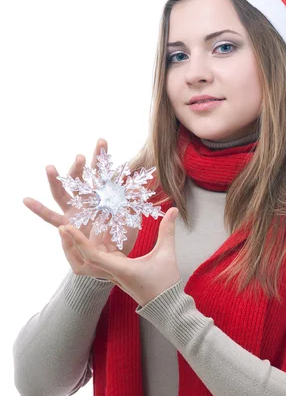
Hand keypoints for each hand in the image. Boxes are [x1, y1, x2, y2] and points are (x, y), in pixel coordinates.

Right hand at [23, 139, 138, 269]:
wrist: (115, 255)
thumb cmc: (123, 232)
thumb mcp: (132, 212)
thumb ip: (136, 195)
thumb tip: (149, 177)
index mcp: (100, 193)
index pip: (100, 171)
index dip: (101, 157)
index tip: (102, 141)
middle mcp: (85, 198)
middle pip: (80, 178)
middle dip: (80, 166)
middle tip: (82, 157)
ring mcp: (74, 210)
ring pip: (63, 191)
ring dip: (56, 179)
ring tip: (51, 168)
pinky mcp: (67, 223)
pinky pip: (50, 216)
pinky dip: (38, 209)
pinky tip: (26, 199)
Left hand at [58, 207, 180, 306]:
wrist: (166, 306)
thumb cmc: (165, 283)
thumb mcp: (167, 254)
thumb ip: (168, 230)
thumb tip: (174, 210)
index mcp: (121, 269)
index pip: (92, 256)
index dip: (78, 241)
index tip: (67, 227)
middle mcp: (112, 274)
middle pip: (81, 263)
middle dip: (69, 246)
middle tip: (63, 228)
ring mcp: (112, 275)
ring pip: (85, 264)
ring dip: (76, 249)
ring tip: (72, 232)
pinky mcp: (115, 273)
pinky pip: (98, 260)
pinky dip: (93, 248)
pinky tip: (98, 234)